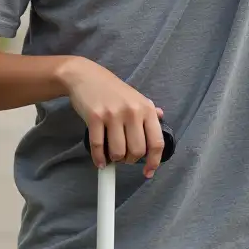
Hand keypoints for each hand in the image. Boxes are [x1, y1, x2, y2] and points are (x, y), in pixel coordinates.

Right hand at [62, 58, 166, 176]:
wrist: (86, 76)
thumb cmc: (112, 89)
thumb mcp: (135, 97)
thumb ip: (148, 111)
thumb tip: (161, 117)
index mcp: (146, 108)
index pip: (157, 142)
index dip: (154, 161)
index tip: (148, 172)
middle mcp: (132, 111)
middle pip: (137, 151)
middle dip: (130, 160)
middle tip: (124, 156)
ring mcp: (113, 114)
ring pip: (118, 152)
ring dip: (114, 159)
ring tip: (111, 154)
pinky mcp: (95, 117)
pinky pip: (98, 147)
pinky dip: (99, 159)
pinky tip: (100, 160)